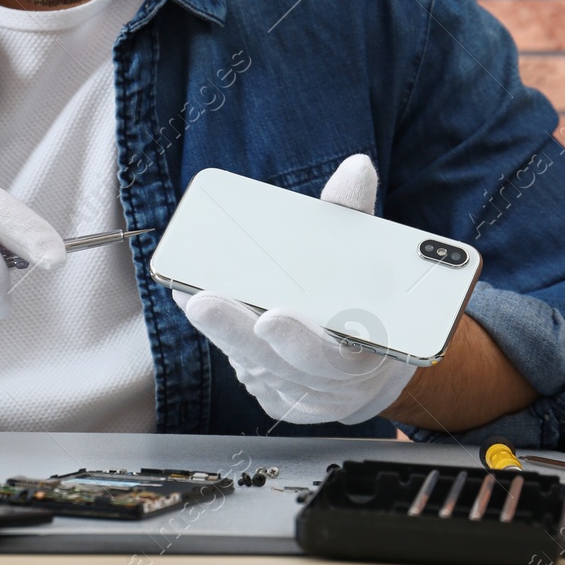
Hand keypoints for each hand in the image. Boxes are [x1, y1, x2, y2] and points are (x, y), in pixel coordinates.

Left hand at [173, 154, 416, 424]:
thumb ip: (355, 217)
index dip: (301, 342)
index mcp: (369, 354)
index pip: (336, 357)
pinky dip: (224, 340)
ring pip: (256, 368)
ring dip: (223, 333)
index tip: (271, 317)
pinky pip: (248, 373)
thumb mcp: (370, 260)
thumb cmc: (370, 301)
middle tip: (204, 300)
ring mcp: (304, 397)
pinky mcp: (279, 397)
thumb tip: (356, 167)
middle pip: (281, 365)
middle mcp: (335, 386)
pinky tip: (196, 304)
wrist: (372, 361)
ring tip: (191, 294)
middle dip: (238, 332)